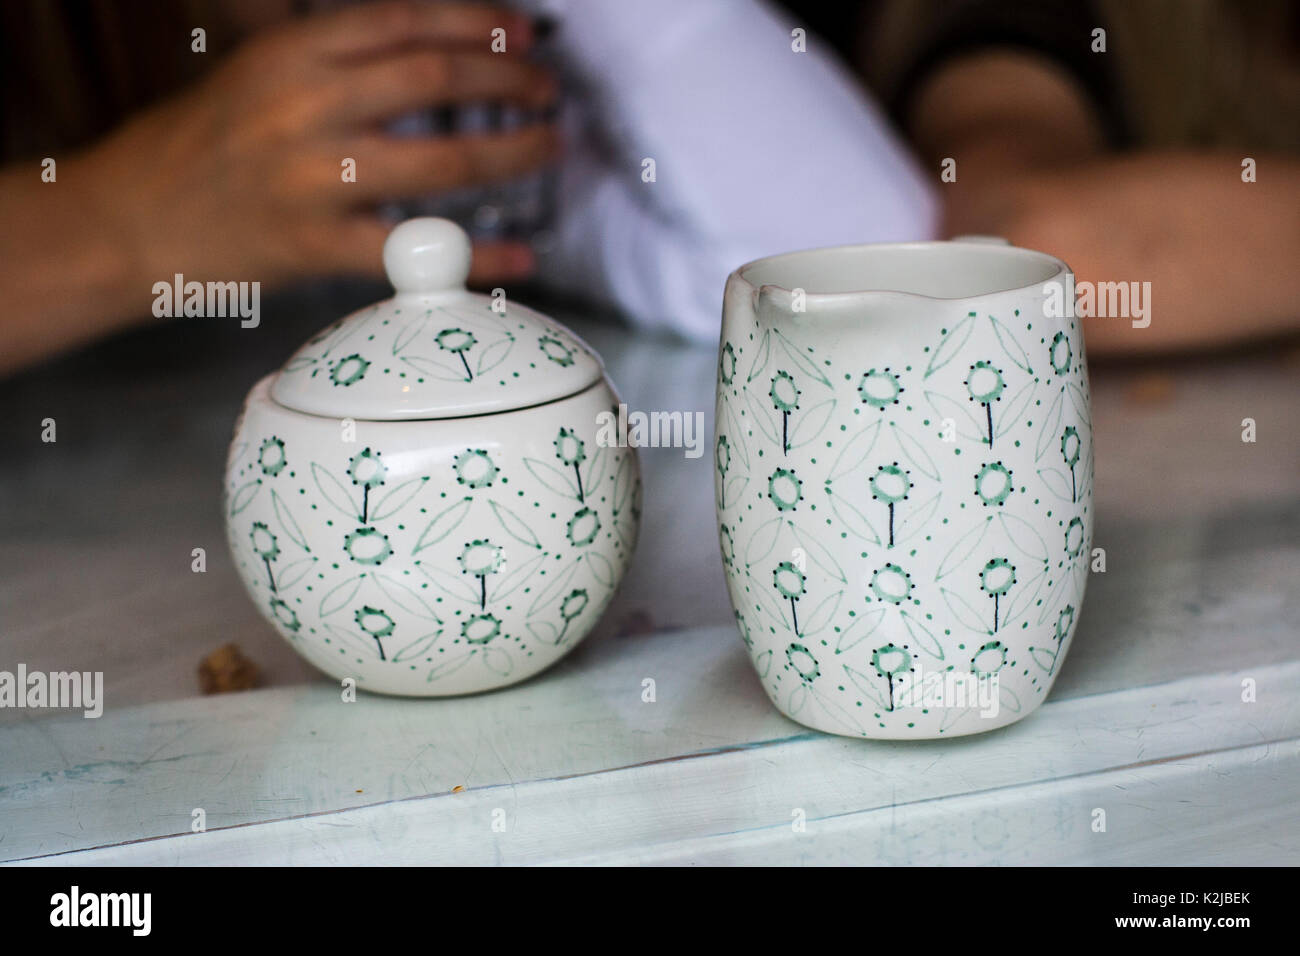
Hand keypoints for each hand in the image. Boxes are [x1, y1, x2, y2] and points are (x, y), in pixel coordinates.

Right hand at [78, 0, 556, 288]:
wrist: (131, 220)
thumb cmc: (199, 146)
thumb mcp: (258, 73)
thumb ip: (336, 61)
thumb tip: (427, 54)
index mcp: (292, 54)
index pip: (405, 22)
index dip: (477, 26)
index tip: (523, 35)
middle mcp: (305, 107)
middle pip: (433, 81)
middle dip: (507, 82)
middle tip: (547, 91)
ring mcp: (313, 179)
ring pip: (438, 162)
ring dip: (509, 153)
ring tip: (548, 146)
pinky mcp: (316, 245)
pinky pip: (413, 252)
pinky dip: (474, 258)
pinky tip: (518, 257)